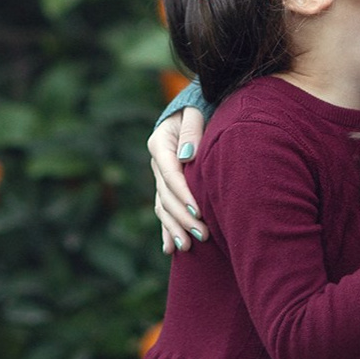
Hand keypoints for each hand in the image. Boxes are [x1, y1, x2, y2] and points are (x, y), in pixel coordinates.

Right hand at [149, 108, 205, 251]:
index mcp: (159, 144)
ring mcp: (159, 176)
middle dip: (183, 217)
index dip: (183, 194)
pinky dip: (166, 229)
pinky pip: (163, 210)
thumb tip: (187, 156)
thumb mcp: (194, 112)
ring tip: (188, 247)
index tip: (198, 211)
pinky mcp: (165, 186)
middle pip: (166, 195)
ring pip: (163, 207)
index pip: (170, 174)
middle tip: (202, 234)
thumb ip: (191, 130)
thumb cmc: (197, 109)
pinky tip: (170, 249)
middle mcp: (156, 163)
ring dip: (174, 228)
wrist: (191, 110)